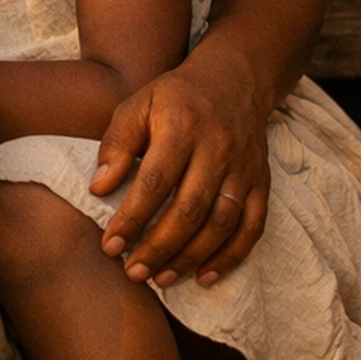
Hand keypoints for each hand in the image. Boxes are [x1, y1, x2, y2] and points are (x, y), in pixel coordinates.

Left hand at [88, 48, 270, 286]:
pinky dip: (231, 256)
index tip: (110, 246)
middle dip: (159, 247)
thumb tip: (98, 187)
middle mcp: (217, 149)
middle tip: (133, 272)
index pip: (156, 180)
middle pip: (190, 208)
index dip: (133, 217)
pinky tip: (204, 276)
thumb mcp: (137, 104)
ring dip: (191, 257)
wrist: (235, 80)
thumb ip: (117, 143)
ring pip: (221, 223)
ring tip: (160, 279)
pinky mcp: (262, 183)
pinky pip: (252, 227)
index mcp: (182, 127)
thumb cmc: (175, 97)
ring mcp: (244, 169)